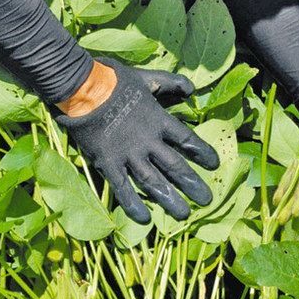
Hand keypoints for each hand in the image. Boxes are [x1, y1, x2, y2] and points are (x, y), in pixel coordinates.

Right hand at [54, 59, 218, 224]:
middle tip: (206, 200)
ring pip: (153, 182)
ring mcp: (128, 155)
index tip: (214, 165)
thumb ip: (171, 83)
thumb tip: (192, 88)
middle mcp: (148, 142)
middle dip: (192, 184)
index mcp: (158, 120)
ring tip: (183, 215)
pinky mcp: (108, 164)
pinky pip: (122, 189)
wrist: (84, 89)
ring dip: (169, 199)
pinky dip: (133, 205)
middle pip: (175, 167)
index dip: (203, 153)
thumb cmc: (115, 81)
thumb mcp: (147, 78)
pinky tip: (144, 219)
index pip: (188, 140)